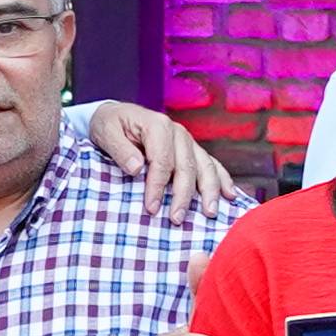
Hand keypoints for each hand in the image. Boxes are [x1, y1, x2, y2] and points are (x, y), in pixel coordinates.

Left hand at [85, 101, 244, 208]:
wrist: (116, 116)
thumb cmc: (110, 125)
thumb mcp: (105, 132)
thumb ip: (120, 149)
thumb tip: (137, 168)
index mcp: (157, 125)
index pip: (161, 160)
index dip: (157, 186)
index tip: (151, 208)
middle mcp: (177, 132)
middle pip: (186, 166)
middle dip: (183, 195)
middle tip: (176, 219)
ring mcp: (188, 141)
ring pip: (205, 166)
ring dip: (209, 191)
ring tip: (210, 213)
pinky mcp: (192, 150)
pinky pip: (212, 164)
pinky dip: (222, 179)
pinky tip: (230, 195)